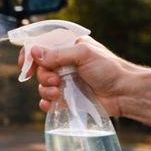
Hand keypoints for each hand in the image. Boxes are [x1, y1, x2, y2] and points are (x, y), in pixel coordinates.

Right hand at [17, 37, 134, 116]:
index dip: (29, 54)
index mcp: (67, 46)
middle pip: (39, 68)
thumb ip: (58, 54)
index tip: (25, 65)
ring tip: (59, 93)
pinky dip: (47, 103)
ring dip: (45, 90)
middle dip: (43, 75)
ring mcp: (65, 80)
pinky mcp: (67, 97)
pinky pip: (48, 100)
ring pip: (42, 85)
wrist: (125, 93)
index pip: (40, 46)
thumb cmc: (110, 69)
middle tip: (56, 80)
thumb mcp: (83, 54)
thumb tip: (34, 52)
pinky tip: (52, 104)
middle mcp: (64, 62)